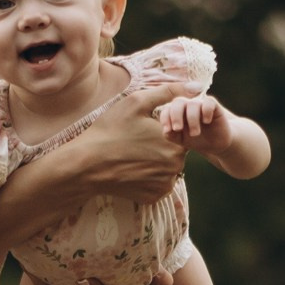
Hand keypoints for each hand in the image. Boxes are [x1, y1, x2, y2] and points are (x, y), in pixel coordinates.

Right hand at [66, 82, 195, 204]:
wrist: (86, 164)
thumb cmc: (111, 129)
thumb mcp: (137, 102)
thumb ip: (170, 91)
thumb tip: (197, 87)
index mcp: (176, 142)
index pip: (183, 133)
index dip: (165, 128)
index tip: (145, 128)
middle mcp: (176, 166)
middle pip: (175, 152)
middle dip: (161, 146)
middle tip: (136, 141)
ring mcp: (164, 184)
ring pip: (167, 169)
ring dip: (155, 162)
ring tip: (132, 154)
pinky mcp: (153, 197)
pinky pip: (157, 184)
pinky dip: (148, 177)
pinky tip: (131, 169)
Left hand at [157, 93, 235, 156]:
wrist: (216, 144)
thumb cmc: (196, 140)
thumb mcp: (181, 140)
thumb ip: (171, 135)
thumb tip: (167, 130)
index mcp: (177, 112)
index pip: (167, 109)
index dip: (165, 118)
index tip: (168, 130)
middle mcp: (187, 106)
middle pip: (178, 102)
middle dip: (176, 115)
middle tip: (178, 129)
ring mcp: (201, 105)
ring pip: (193, 104)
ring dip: (192, 119)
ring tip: (195, 133)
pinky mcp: (214, 106)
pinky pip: (208, 102)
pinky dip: (206, 111)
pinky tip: (206, 121)